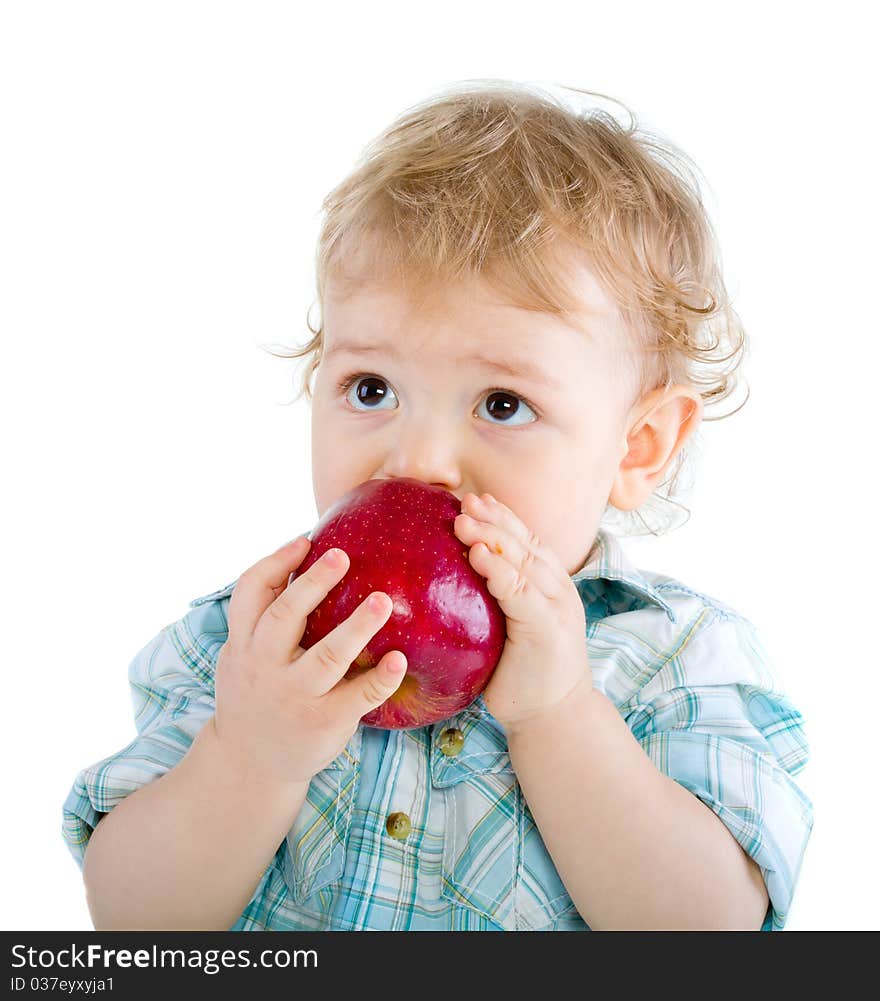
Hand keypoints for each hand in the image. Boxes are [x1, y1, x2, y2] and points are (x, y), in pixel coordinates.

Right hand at [212, 537, 407, 784]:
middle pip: (285, 618)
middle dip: (314, 584)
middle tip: (342, 556)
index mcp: (244, 643)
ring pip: (326, 656)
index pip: (249, 593)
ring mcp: (294, 696)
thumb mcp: (243, 655)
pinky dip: (380, 678)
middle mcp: (264, 667)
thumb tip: (304, 556)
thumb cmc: (256, 692)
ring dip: (356, 627)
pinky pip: (357, 696)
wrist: (248, 763)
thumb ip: (264, 618)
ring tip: (383, 601)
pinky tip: (399, 660)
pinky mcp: (323, 722)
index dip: (275, 563)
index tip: (305, 540)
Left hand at [454, 493, 591, 731]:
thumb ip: (493, 600)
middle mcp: (557, 589)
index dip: (502, 517)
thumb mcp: (508, 627)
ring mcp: (556, 607)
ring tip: (463, 521)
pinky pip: (521, 593)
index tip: (474, 499)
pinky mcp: (548, 629)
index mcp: (550, 585)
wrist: (552, 715)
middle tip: (462, 500)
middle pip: (525, 543)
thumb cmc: (523, 672)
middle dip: (493, 519)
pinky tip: (477, 557)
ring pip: (524, 561)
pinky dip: (500, 572)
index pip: (526, 541)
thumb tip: (447, 581)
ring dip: (492, 538)